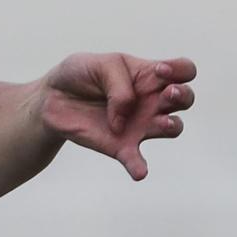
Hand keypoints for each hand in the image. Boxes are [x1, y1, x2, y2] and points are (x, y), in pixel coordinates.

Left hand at [38, 52, 195, 180]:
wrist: (52, 96)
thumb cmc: (81, 74)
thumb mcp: (98, 65)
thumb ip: (118, 85)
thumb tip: (125, 116)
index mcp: (148, 75)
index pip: (183, 70)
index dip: (180, 70)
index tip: (159, 70)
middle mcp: (151, 100)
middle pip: (185, 98)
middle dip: (183, 96)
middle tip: (168, 93)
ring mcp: (139, 124)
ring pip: (171, 127)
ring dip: (171, 126)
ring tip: (162, 123)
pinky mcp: (121, 145)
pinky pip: (136, 160)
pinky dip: (139, 166)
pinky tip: (139, 172)